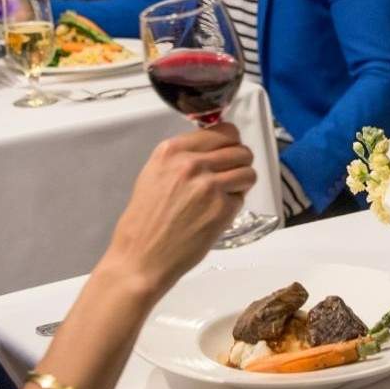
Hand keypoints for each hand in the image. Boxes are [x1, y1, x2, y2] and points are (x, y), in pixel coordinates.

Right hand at [105, 123, 255, 292]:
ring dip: (242, 183)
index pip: (222, 131)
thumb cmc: (144, 221)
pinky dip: (234, 206)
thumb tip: (214, 150)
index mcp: (172, 150)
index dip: (230, 144)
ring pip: (248, 172)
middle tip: (229, 178)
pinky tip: (216, 214)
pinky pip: (242, 198)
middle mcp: (192, 163)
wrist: (141, 257)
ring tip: (226, 195)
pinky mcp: (222, 208)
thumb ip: (183, 158)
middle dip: (239, 163)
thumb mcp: (154, 175)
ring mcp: (209, 185)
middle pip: (240, 150)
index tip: (227, 154)